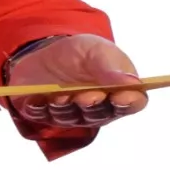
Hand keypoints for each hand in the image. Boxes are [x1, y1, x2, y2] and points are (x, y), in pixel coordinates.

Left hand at [5, 33, 146, 127]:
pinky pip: (41, 116)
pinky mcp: (45, 115)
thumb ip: (111, 66)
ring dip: (65, 108)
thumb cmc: (80, 54)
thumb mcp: (96, 50)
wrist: (45, 53)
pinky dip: (39, 108)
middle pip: (100, 114)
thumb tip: (131, 82)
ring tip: (60, 96)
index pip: (133, 103)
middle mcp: (98, 109)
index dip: (129, 102)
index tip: (121, 96)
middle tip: (87, 96)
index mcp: (120, 91)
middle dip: (93, 106)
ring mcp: (71, 115)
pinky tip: (36, 99)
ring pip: (71, 118)